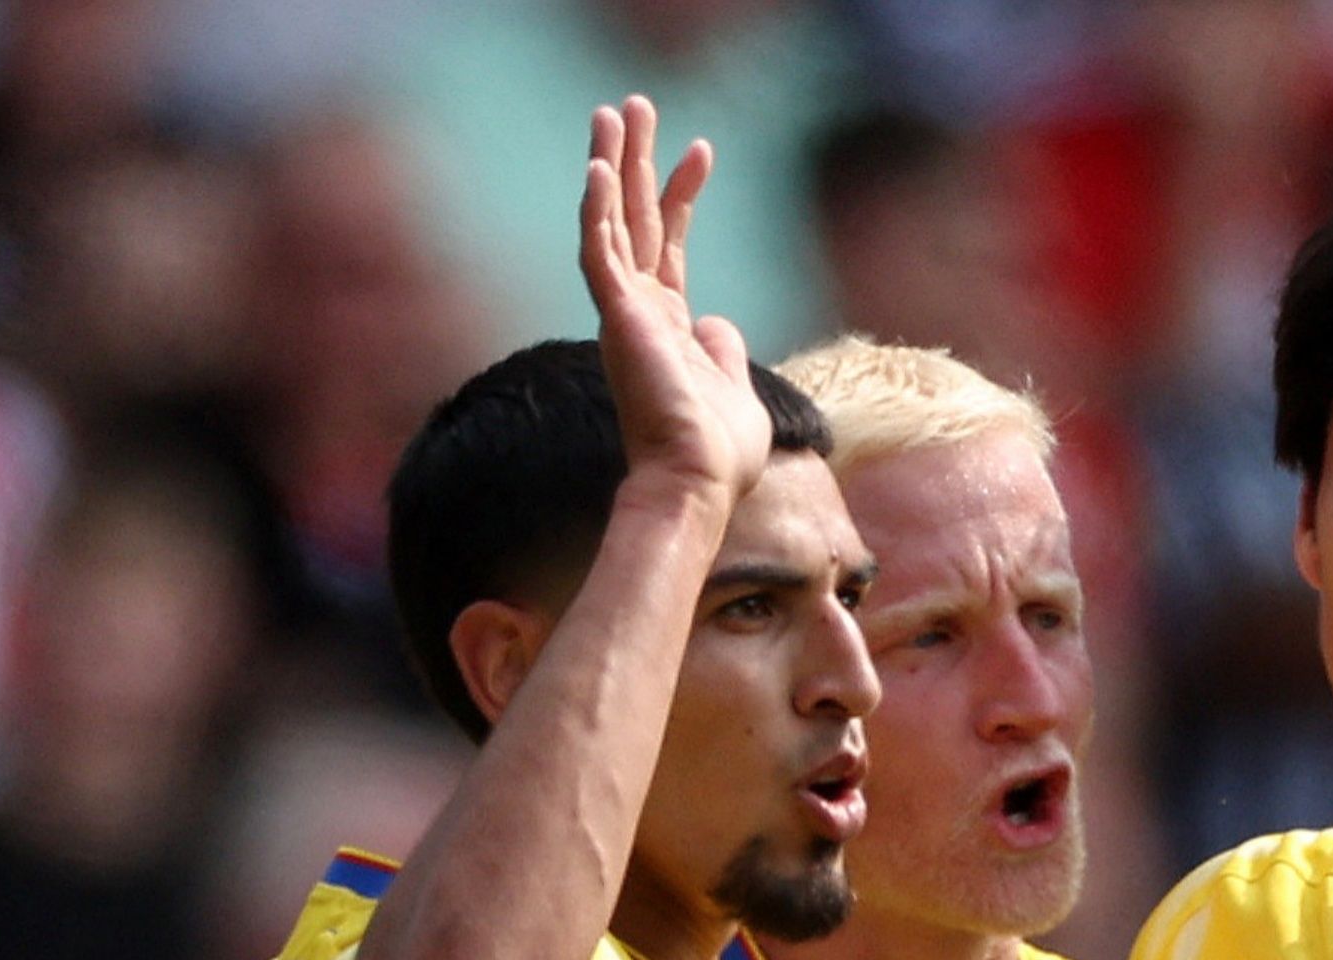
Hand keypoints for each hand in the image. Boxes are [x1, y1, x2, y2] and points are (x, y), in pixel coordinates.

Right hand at [578, 95, 767, 508]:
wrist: (700, 483)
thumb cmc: (718, 452)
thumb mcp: (734, 388)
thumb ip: (722, 351)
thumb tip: (718, 324)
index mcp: (667, 324)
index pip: (669, 243)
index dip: (681, 194)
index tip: (701, 149)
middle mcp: (640, 312)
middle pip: (635, 218)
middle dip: (636, 159)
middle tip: (632, 105)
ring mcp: (626, 314)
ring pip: (612, 223)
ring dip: (612, 165)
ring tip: (612, 111)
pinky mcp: (619, 319)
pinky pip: (601, 253)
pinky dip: (598, 210)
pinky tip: (601, 168)